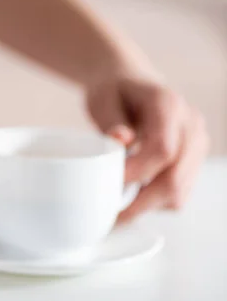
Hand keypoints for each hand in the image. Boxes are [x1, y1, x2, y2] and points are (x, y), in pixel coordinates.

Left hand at [86, 72, 208, 221]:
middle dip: (140, 202)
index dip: (136, 172)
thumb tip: (121, 140)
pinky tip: (135, 192)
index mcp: (168, 105)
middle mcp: (190, 124)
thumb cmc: (115, 92)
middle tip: (110, 215)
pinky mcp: (195, 160)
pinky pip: (181, 192)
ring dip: (148, 204)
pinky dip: (157, 201)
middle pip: (175, 177)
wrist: (131, 85)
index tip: (110, 184)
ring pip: (179, 191)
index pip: (162, 149)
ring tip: (119, 204)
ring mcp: (197, 143)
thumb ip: (111, 120)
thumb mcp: (103, 99)